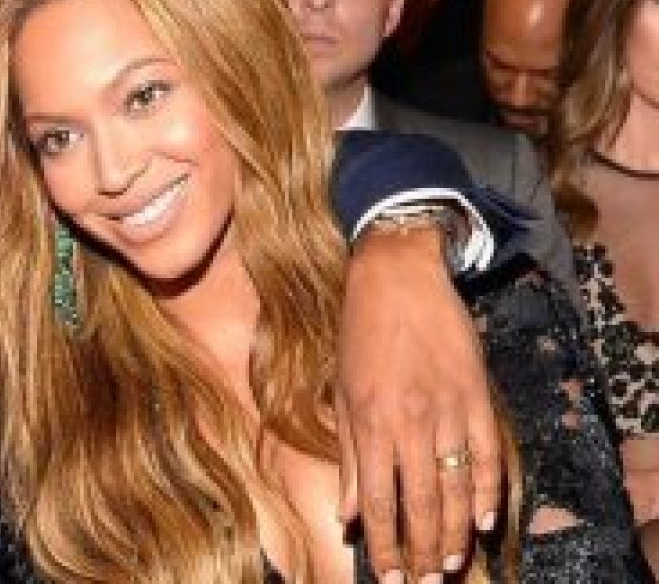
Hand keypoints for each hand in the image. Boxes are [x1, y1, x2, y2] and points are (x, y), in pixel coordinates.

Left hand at [337, 226, 500, 581]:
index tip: (390, 575)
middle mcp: (409, 422)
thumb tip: (346, 513)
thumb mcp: (341, 391)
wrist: (397, 276)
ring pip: (457, 487)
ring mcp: (448, 410)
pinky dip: (489, 489)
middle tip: (426, 582)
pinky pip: (488, 454)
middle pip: (422, 504)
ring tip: (451, 564)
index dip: (385, 545)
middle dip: (423, 550)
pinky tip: (485, 519)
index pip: (378, 501)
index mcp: (369, 422)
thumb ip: (346, 455)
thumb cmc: (359, 333)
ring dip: (456, 532)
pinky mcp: (476, 395)